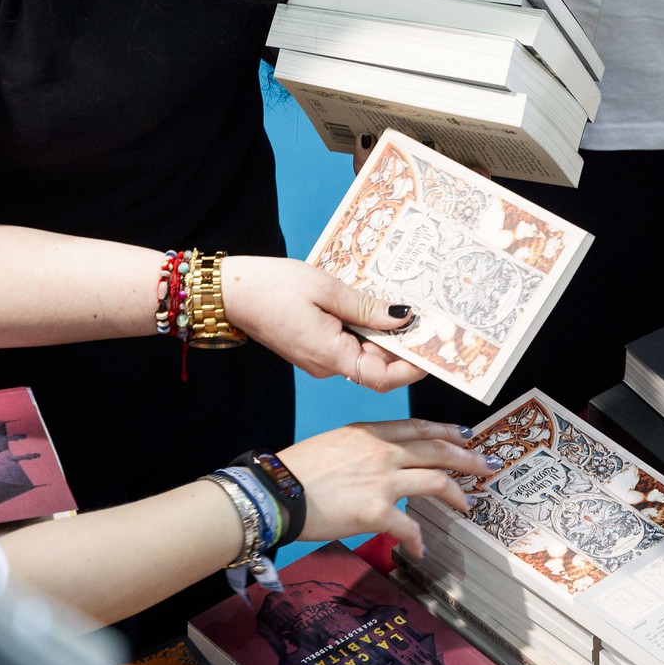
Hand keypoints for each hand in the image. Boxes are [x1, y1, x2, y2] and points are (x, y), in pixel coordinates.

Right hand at [218, 255, 426, 390]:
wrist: (229, 291)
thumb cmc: (271, 287)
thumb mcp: (326, 289)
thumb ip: (367, 308)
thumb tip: (404, 318)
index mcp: (329, 356)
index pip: (382, 377)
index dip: (412, 367)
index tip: (435, 349)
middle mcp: (326, 365)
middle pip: (377, 366)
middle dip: (405, 347)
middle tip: (432, 322)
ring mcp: (320, 357)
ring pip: (365, 354)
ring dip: (387, 336)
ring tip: (411, 310)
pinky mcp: (315, 346)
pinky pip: (349, 344)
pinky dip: (367, 330)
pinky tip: (378, 308)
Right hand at [277, 419, 498, 555]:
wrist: (275, 492)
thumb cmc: (296, 471)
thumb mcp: (335, 443)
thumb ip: (364, 448)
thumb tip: (381, 462)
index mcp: (371, 433)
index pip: (420, 428)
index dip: (448, 432)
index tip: (467, 436)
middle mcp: (382, 452)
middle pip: (438, 451)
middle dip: (468, 459)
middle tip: (488, 466)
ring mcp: (382, 481)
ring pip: (436, 481)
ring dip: (457, 494)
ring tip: (467, 505)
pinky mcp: (375, 512)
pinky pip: (409, 527)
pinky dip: (418, 539)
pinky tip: (421, 548)